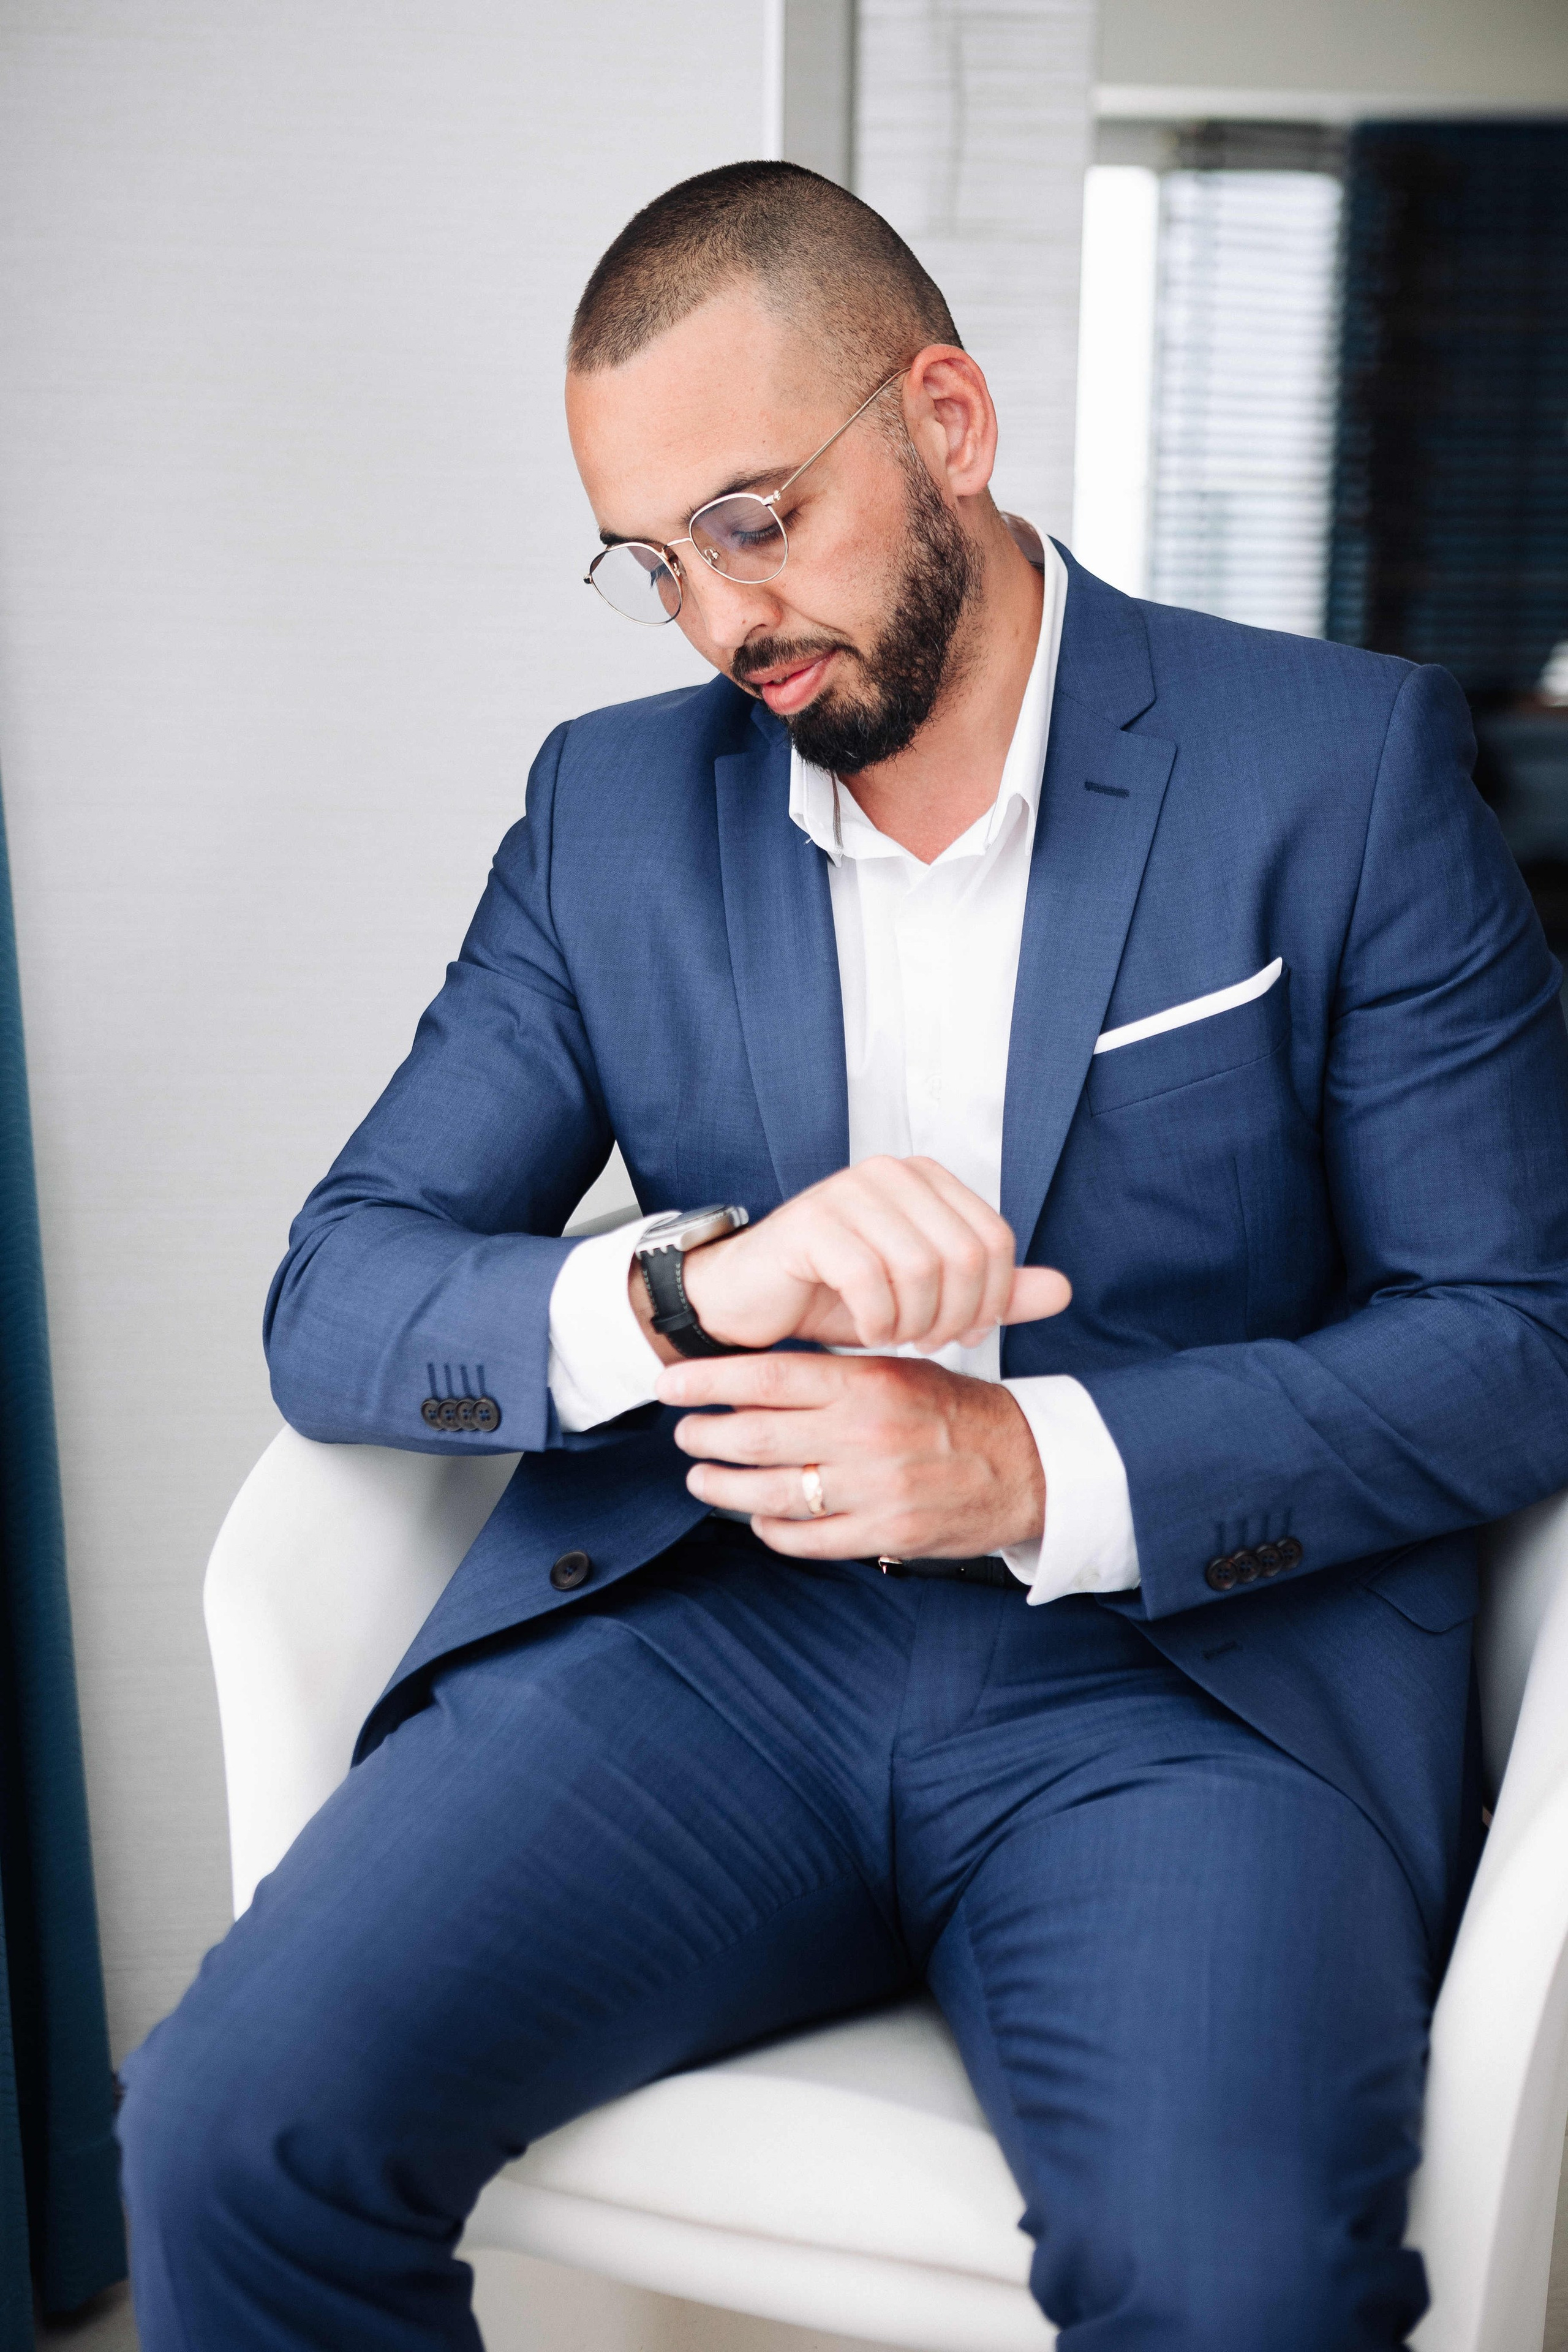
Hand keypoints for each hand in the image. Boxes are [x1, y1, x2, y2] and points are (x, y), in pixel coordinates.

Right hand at [634, 1156, 1069, 1360]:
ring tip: (895, 1336)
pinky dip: (876, 1321)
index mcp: (927, 1178)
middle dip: (955, 1315)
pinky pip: (870, 1281)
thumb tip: (1064, 1291)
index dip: (993, 1300)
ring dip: (914, 1321)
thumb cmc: (840, 1295)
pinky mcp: (811, 1222)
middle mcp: (891, 1172)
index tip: (964, 1333)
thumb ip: (995, 1294)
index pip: (995, 1240)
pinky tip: (866, 1331)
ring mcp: (848, 1191)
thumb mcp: (929, 1298)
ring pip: (921, 1269)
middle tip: (928, 1342)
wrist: (754, 1298)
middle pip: (965, 1255)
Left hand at [661, 1352, 1047, 1560]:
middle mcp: (866, 1434)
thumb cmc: (954, 1412)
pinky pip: (807, 1538)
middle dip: (705, 1436)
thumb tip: (755, 1375)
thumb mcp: (899, 1369)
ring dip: (724, 1486)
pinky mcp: (884, 1533)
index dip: (708, 1381)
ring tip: (701, 1477)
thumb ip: (834, 1373)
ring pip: (771, 1492)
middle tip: (684, 1433)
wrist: (1028, 1465)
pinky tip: (758, 1519)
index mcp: (868, 1382)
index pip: (768, 1377)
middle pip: (756, 1435)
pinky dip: (772, 1530)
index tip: (669, 1383)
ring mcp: (874, 1489)